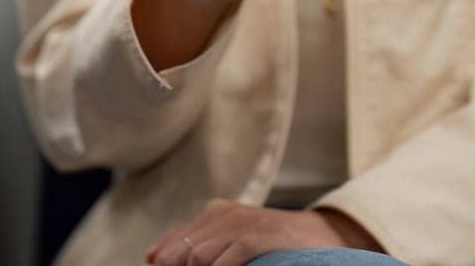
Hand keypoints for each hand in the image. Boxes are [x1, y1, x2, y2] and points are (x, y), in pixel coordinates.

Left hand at [145, 200, 381, 265]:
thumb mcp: (231, 239)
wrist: (323, 237)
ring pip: (198, 256)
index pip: (174, 243)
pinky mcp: (260, 236)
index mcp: (215, 213)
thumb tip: (151, 257)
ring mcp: (243, 223)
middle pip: (182, 252)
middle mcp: (225, 213)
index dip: (169, 264)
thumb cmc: (274, 244)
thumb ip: (191, 243)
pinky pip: (227, 257)